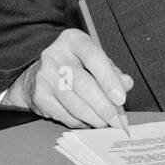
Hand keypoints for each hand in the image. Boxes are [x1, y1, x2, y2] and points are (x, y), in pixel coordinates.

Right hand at [4, 29, 133, 129]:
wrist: (38, 74)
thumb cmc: (74, 66)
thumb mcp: (94, 60)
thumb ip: (112, 71)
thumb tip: (127, 84)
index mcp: (73, 41)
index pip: (93, 57)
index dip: (109, 79)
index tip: (121, 99)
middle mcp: (55, 56)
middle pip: (84, 85)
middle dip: (104, 107)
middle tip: (117, 121)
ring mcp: (44, 76)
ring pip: (74, 104)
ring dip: (94, 118)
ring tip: (105, 123)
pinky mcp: (38, 96)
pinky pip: (64, 115)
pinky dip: (80, 123)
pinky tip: (89, 123)